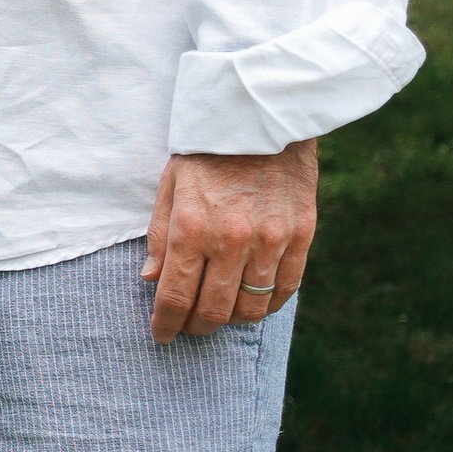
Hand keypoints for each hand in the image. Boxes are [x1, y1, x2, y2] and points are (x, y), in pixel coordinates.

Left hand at [142, 139, 315, 341]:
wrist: (261, 117)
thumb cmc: (208, 151)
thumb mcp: (170, 185)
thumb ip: (159, 236)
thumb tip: (151, 280)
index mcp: (192, 227)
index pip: (175, 296)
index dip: (165, 323)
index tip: (161, 334)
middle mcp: (231, 240)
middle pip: (212, 310)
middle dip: (195, 327)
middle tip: (187, 326)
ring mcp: (271, 240)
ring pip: (251, 307)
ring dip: (231, 319)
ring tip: (219, 314)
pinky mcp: (301, 234)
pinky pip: (285, 288)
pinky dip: (268, 306)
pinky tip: (254, 304)